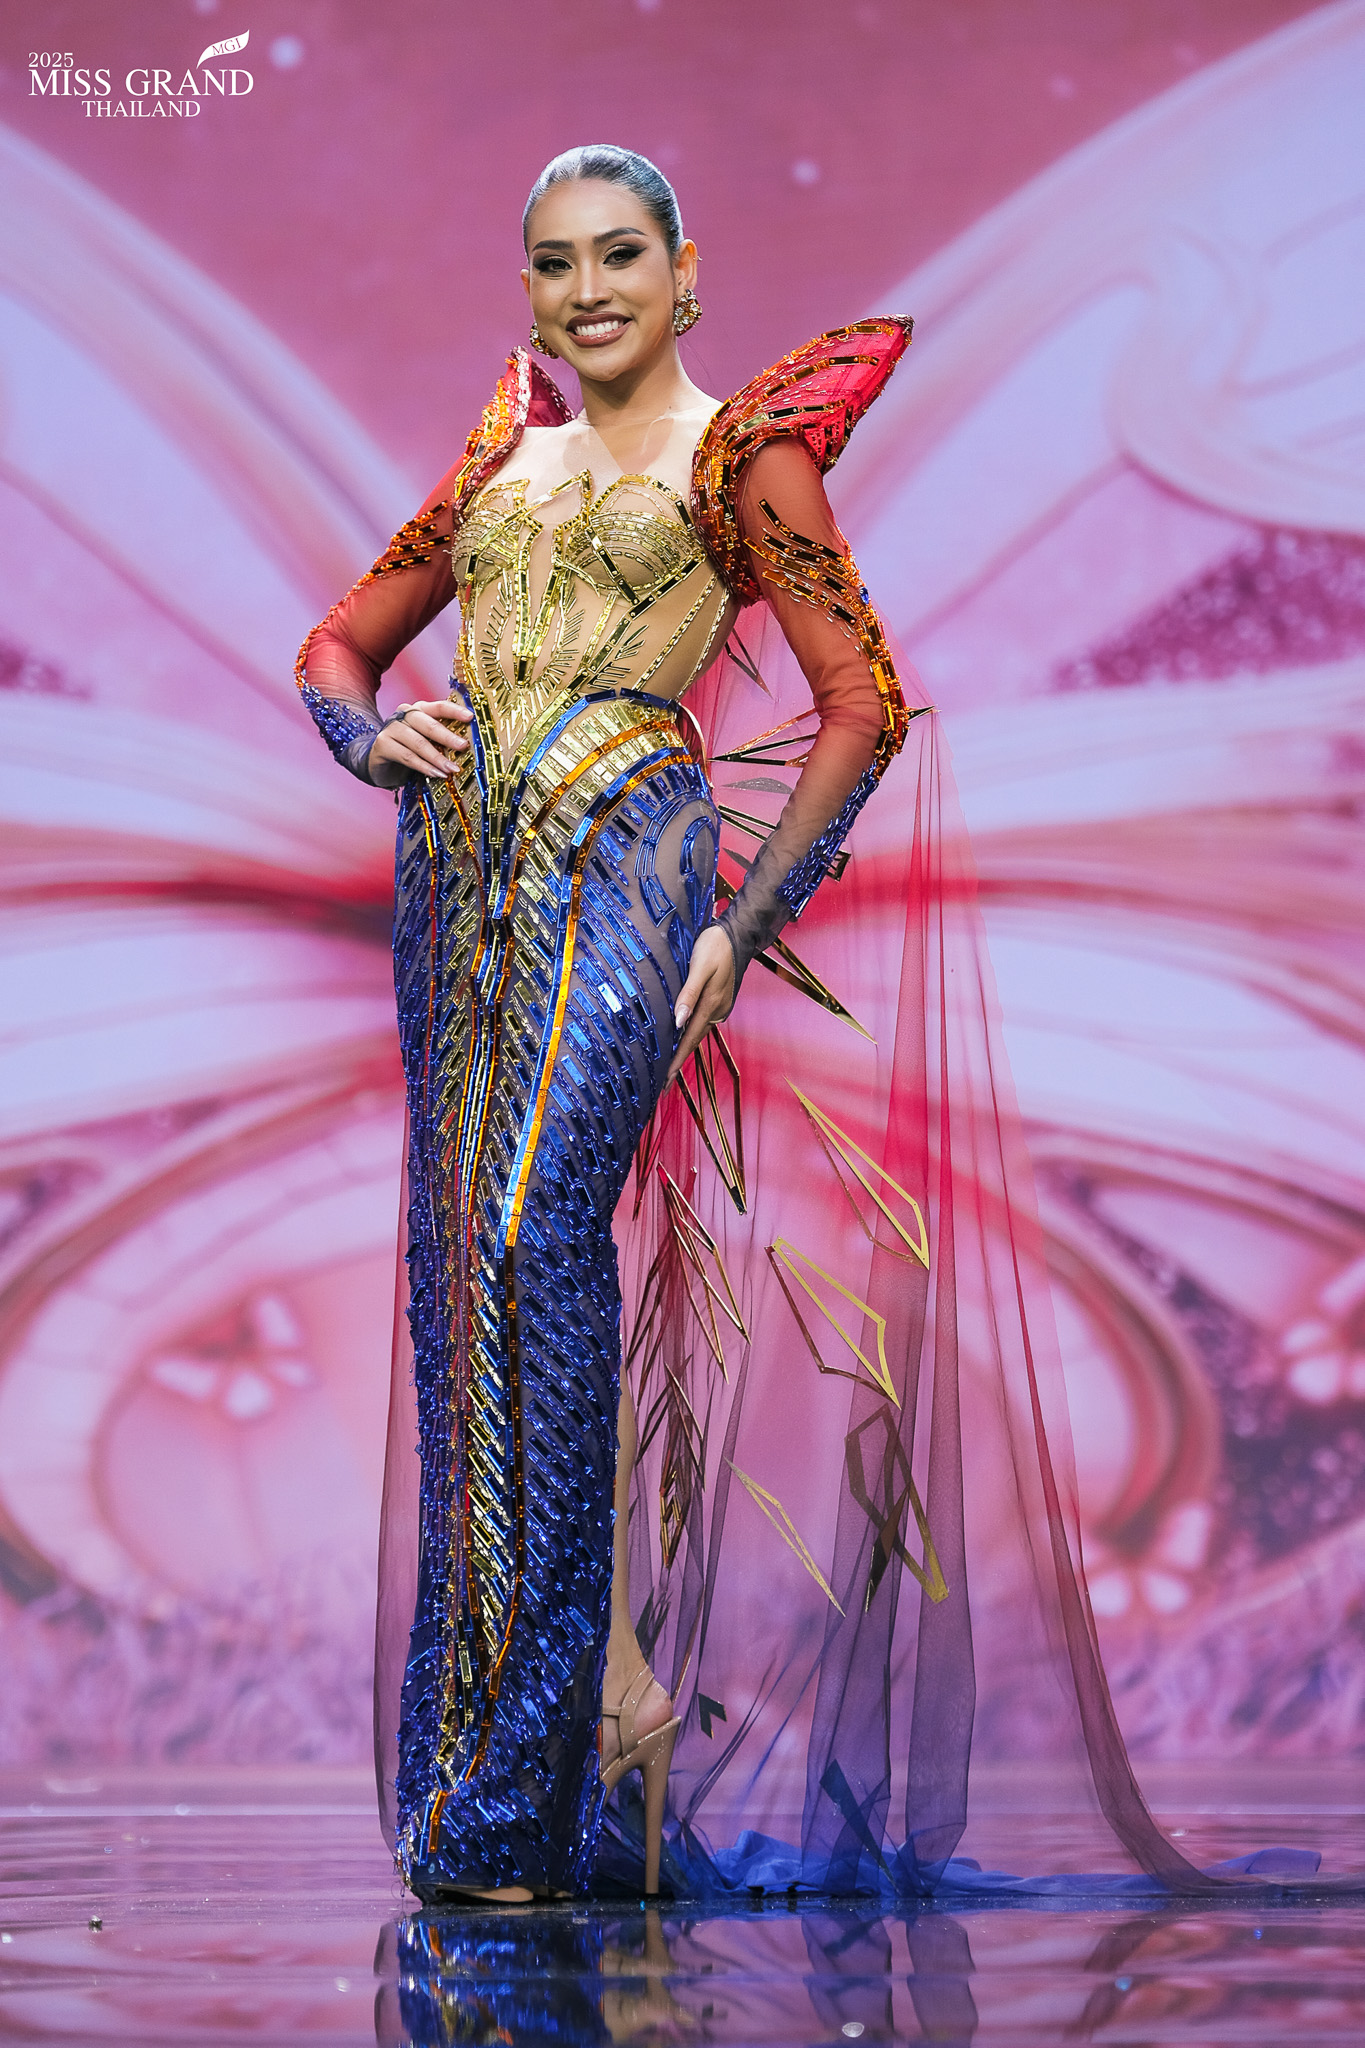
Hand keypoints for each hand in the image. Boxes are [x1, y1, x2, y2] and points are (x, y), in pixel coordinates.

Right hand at [368, 698, 472, 786]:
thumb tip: (467, 748)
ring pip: (418, 742)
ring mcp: (392, 728)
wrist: (377, 759)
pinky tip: (437, 774)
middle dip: (448, 736)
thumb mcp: (426, 740)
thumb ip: (441, 739)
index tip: (470, 717)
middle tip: (463, 746)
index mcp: (419, 709)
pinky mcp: (383, 744)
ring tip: (452, 769)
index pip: (439, 706)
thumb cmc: (408, 748)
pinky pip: (407, 756)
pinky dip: (424, 767)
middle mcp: (405, 715)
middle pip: (428, 724)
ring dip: (437, 757)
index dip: (454, 710)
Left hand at [667, 925, 735, 1083]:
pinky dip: (691, 1034)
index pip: (690, 1039)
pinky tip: (683, 1036)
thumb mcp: (700, 967)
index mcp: (711, 1004)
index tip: (667, 1079)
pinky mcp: (719, 1000)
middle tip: (665, 1082)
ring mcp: (720, 1006)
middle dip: (679, 1062)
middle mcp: (717, 1010)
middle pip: (694, 1041)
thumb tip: (679, 1021)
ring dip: (685, 1049)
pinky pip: (702, 1022)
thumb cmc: (716, 947)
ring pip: (698, 1032)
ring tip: (671, 1065)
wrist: (738, 935)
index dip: (677, 1060)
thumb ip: (689, 994)